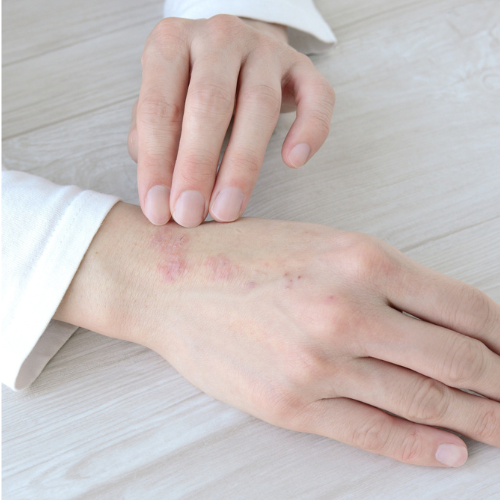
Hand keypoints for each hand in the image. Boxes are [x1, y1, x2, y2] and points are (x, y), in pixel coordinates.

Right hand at [56, 203, 499, 466]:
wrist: (169, 280)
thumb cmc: (242, 254)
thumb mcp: (320, 244)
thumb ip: (382, 280)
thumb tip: (439, 319)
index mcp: (361, 259)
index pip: (463, 306)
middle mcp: (347, 311)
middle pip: (456, 360)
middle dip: (498, 382)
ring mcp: (319, 363)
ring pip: (422, 401)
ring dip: (473, 418)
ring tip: (498, 427)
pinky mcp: (291, 403)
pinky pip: (373, 432)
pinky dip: (419, 447)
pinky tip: (449, 452)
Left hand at [128, 15, 334, 226]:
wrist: (237, 52)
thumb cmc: (191, 86)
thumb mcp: (161, 103)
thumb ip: (150, 139)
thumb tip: (159, 189)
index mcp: (172, 43)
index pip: (159, 107)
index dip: (157, 163)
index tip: (158, 210)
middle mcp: (218, 37)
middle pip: (209, 103)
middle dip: (197, 166)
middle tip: (191, 215)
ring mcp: (265, 48)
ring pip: (259, 105)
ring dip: (242, 164)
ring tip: (228, 209)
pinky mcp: (302, 66)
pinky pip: (316, 98)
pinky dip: (309, 130)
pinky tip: (293, 161)